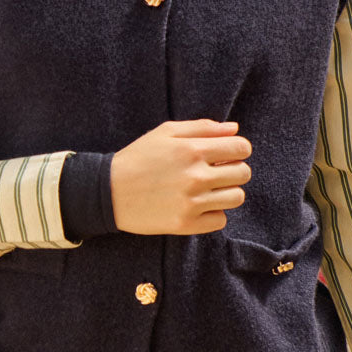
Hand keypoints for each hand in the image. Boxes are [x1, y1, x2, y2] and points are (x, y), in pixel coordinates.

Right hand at [110, 118, 251, 234]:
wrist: (108, 192)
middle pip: (243, 173)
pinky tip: (198, 206)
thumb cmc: (137, 158)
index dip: (238, 149)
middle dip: (234, 169)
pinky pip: (220, 220)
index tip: (227, 154)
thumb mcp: (166, 133)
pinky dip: (213, 213)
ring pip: (236, 198)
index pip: (241, 148)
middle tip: (216, 172)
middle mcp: (196, 177)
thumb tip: (234, 129)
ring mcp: (191, 203)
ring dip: (227, 192)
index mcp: (192, 150)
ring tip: (208, 190)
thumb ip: (202, 128)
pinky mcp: (185, 224)